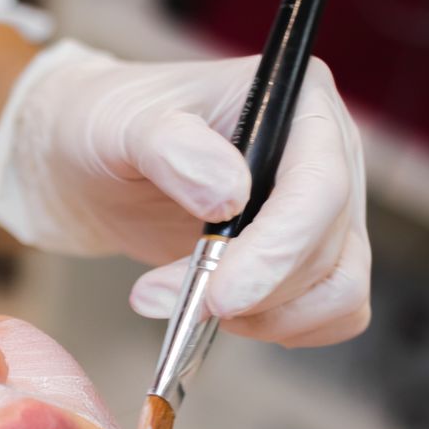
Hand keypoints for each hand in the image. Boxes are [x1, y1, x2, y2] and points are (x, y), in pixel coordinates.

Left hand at [0, 41, 369, 347]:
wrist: (91, 164)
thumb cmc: (108, 125)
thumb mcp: (120, 124)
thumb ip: (170, 148)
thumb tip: (230, 194)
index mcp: (297, 101)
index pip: (320, 187)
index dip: (278, 251)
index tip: (220, 296)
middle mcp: (329, 152)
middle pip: (329, 247)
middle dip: (250, 291)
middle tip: (160, 297)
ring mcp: (324, 209)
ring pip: (337, 289)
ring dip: (264, 318)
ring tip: (182, 304)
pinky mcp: (308, 256)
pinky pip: (332, 312)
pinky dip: (279, 327)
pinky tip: (217, 314)